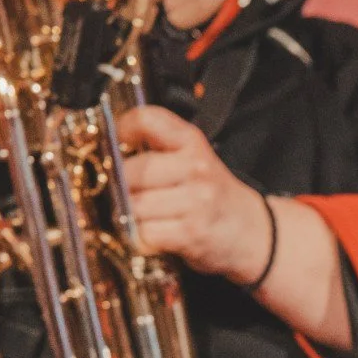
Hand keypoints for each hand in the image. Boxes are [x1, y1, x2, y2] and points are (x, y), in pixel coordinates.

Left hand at [114, 106, 274, 282]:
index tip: (114, 145)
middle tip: (124, 194)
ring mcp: (195, 201)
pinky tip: (153, 234)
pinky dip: (141, 238)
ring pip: (133, 205)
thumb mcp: (193, 159)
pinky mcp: (190, 233)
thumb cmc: (212, 196)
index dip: (121, 129)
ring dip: (129, 216)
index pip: (147, 119)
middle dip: (120, 186)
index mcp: (192, 142)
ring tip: (142, 217)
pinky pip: (144, 233)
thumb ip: (157, 148)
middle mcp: (195, 167)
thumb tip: (106, 151)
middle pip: (130, 170)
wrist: (251, 232)